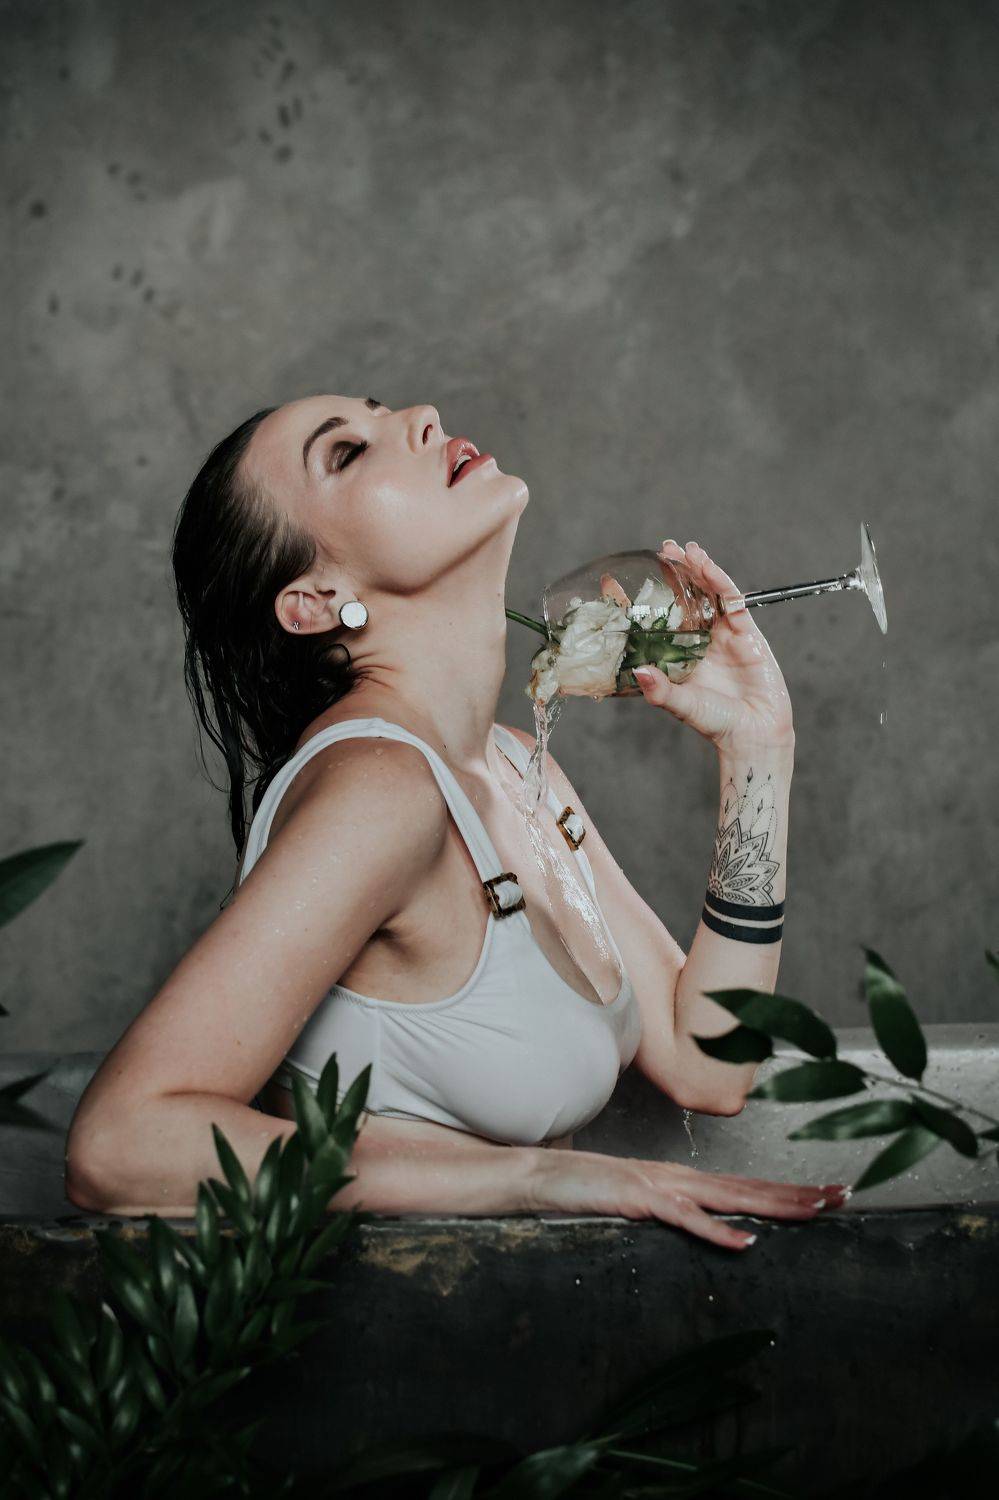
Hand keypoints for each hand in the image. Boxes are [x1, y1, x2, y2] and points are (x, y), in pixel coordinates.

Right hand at [532, 1148, 847, 1249]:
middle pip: (749, 1188)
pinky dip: (717, 1231)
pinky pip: (685, 1218)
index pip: (743, 1187)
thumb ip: (666, 1211)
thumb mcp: (635, 1204)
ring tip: (814, 1211)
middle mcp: (678, 1178)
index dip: (786, 1191)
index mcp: (681, 1181)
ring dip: (774, 1206)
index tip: (825, 1194)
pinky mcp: (640, 1200)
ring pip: (729, 1198)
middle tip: (843, 1195)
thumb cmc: (584, 1192)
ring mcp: (661, 1186)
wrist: (539, 1175)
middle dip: (798, 1193)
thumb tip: (697, 1224)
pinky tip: (745, 1242)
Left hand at [632, 539, 794, 752]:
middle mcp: (698, 640)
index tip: (611, 583)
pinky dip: (721, 583)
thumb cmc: (716, 723)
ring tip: (686, 549)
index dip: (633, 602)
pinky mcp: (746, 634)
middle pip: (685, 598)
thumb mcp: (681, 706)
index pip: (653, 621)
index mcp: (677, 654)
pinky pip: (733, 602)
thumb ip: (660, 690)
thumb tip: (638, 672)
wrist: (755, 734)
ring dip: (699, 569)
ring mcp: (723, 635)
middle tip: (663, 548)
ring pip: (709, 594)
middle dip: (675, 572)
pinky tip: (709, 567)